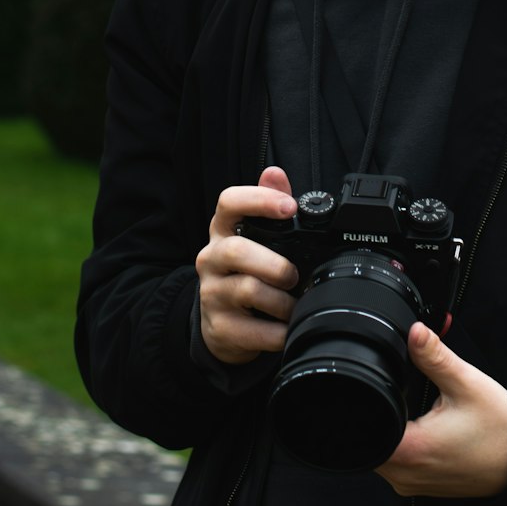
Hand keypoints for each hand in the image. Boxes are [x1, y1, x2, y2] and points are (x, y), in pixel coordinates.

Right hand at [195, 165, 299, 363]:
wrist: (221, 325)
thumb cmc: (244, 272)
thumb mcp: (255, 237)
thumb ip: (267, 203)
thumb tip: (275, 173)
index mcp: (223, 231)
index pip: (229, 202)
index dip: (259, 200)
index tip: (290, 207)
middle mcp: (212, 259)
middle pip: (237, 251)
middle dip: (274, 263)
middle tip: (294, 275)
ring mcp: (212, 294)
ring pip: (248, 290)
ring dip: (281, 301)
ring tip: (294, 304)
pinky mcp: (219, 327)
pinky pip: (253, 331)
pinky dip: (278, 332)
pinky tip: (286, 329)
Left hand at [376, 323, 506, 496]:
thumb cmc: (500, 428)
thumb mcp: (466, 383)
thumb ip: (434, 356)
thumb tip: (414, 332)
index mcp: (412, 451)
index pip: (362, 432)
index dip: (364, 403)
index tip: (377, 386)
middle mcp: (406, 475)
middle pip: (366, 441)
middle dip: (378, 411)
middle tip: (405, 393)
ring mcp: (413, 484)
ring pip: (379, 453)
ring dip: (388, 429)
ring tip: (415, 408)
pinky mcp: (421, 484)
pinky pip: (395, 463)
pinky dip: (401, 441)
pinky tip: (420, 425)